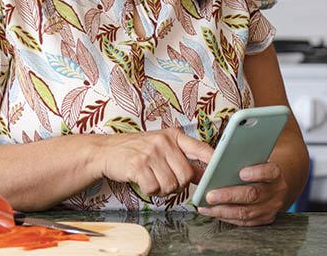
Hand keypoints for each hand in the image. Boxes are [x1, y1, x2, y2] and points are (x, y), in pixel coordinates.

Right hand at [97, 128, 213, 196]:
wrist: (106, 151)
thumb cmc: (136, 150)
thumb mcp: (161, 147)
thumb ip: (182, 158)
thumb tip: (204, 173)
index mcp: (172, 136)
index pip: (200, 148)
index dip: (213, 161)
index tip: (221, 170)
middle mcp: (163, 142)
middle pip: (187, 175)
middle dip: (179, 185)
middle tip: (167, 182)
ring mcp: (150, 153)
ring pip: (171, 185)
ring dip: (163, 190)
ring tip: (153, 181)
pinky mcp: (138, 165)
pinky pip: (154, 189)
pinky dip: (150, 191)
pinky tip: (143, 182)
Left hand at [196, 162, 287, 225]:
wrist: (270, 184)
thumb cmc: (255, 168)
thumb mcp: (253, 160)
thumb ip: (242, 159)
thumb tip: (219, 160)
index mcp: (275, 173)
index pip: (269, 172)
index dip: (256, 172)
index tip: (241, 172)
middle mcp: (276, 191)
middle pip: (253, 195)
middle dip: (229, 196)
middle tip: (210, 195)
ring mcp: (271, 208)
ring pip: (246, 212)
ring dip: (222, 210)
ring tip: (206, 206)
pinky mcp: (263, 219)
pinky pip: (243, 221)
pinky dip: (225, 217)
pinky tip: (212, 211)